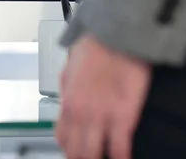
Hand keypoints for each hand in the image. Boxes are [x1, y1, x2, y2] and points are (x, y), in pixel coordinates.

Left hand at [56, 35, 151, 158]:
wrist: (115, 37)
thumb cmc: (95, 48)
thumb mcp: (69, 69)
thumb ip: (67, 91)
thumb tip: (66, 103)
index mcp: (68, 102)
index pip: (62, 138)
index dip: (69, 150)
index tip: (76, 152)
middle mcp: (80, 113)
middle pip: (76, 152)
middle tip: (89, 158)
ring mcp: (101, 116)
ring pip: (94, 154)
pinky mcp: (123, 116)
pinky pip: (120, 147)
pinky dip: (121, 157)